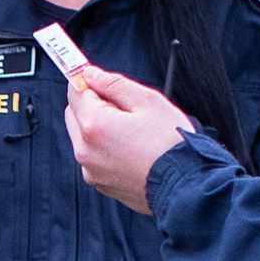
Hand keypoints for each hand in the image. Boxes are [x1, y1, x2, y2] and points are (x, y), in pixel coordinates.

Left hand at [62, 63, 195, 213]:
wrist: (185, 186)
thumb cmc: (171, 145)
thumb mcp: (148, 101)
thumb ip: (114, 84)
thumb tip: (91, 74)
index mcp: (95, 126)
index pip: (75, 91)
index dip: (88, 80)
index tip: (96, 75)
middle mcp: (86, 151)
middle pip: (74, 114)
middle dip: (92, 104)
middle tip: (123, 106)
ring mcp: (91, 171)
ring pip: (83, 137)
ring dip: (98, 127)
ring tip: (132, 131)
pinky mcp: (101, 184)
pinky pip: (94, 157)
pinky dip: (105, 149)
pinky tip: (131, 149)